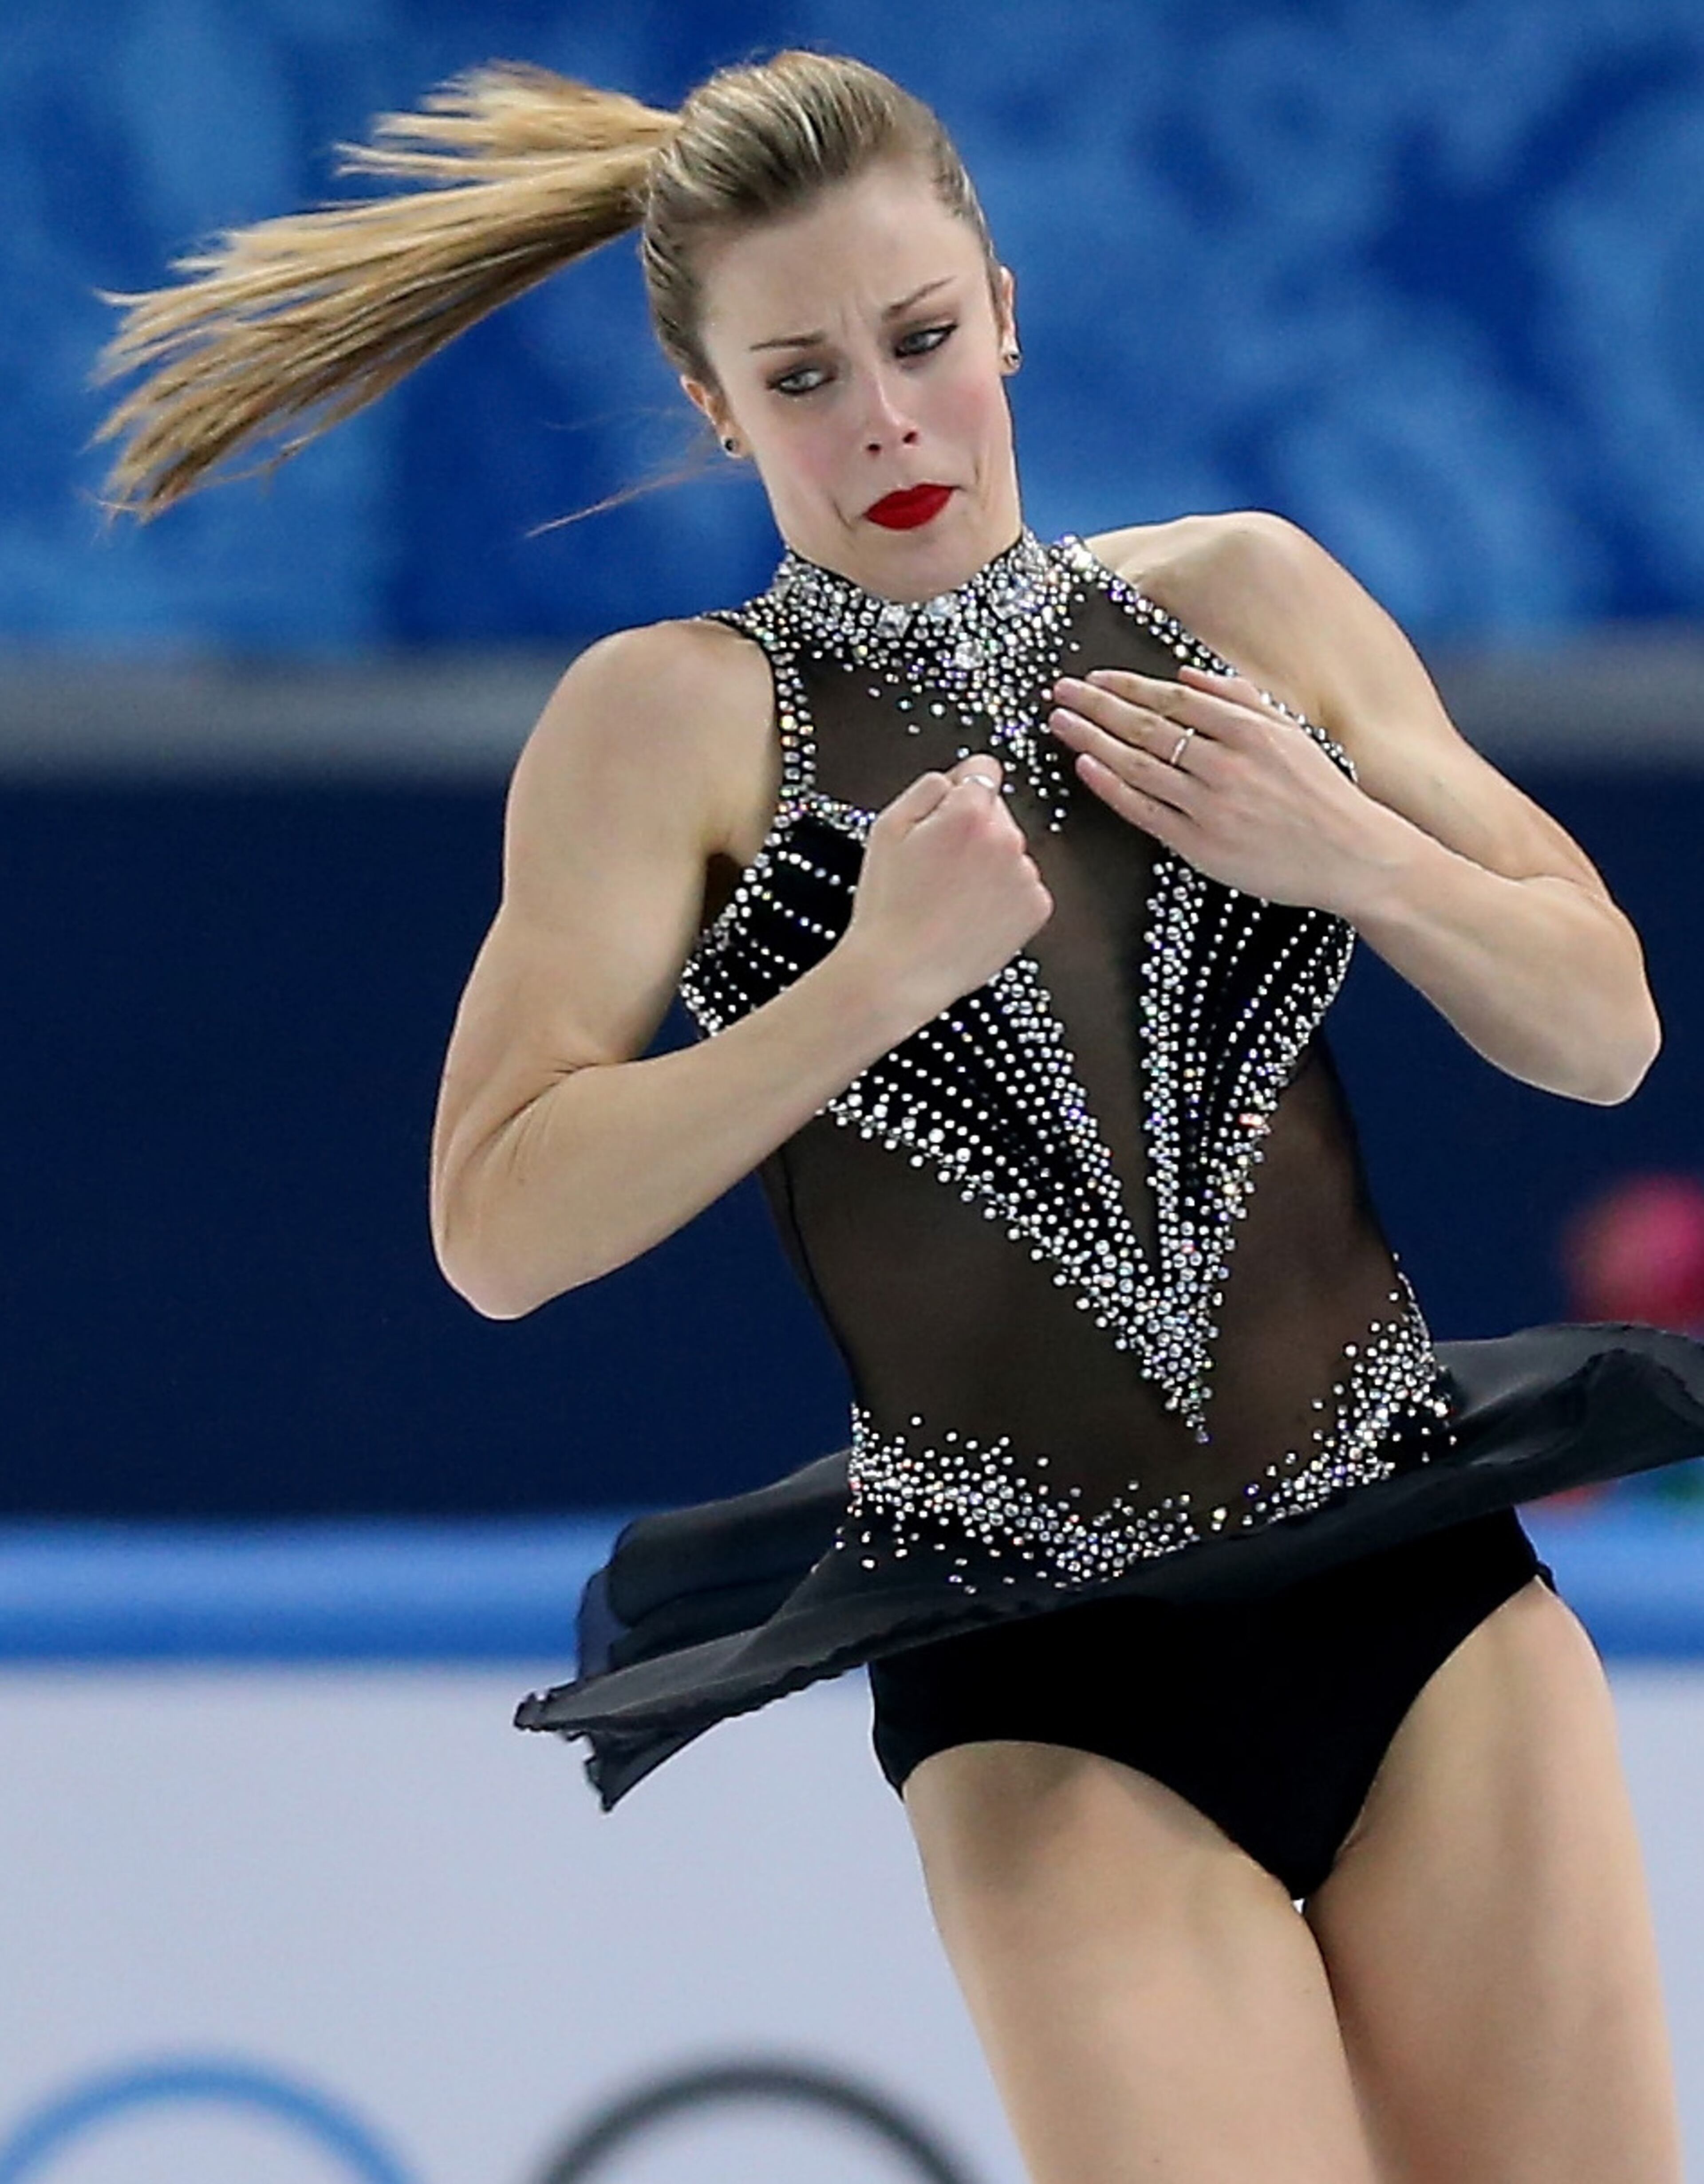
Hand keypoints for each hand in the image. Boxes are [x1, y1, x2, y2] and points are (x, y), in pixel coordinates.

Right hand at [840, 752, 1054, 1028]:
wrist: (900, 973)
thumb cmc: (889, 906)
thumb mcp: (888, 828)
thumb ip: (929, 788)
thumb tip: (957, 777)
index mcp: (970, 813)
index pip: (984, 771)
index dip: (960, 791)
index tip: (946, 816)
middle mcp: (1007, 839)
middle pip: (997, 814)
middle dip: (973, 831)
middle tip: (938, 867)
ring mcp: (1026, 875)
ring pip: (1010, 852)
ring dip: (989, 865)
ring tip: (951, 897)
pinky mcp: (1036, 908)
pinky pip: (1022, 887)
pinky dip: (1003, 898)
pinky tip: (971, 915)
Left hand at [1046, 663, 1386, 909]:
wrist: (1348, 854)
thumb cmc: (1318, 792)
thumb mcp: (1289, 732)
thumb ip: (1239, 698)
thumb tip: (1187, 673)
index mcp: (1249, 730)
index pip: (1174, 699)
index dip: (1128, 687)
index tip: (1094, 678)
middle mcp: (1226, 763)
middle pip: (1147, 727)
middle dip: (1097, 706)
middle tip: (1058, 692)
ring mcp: (1210, 805)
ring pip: (1139, 766)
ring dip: (1092, 741)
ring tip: (1059, 724)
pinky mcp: (1200, 845)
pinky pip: (1145, 811)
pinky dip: (1112, 787)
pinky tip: (1085, 767)